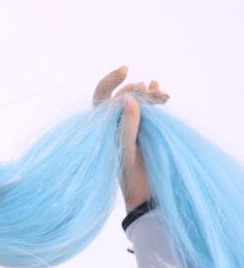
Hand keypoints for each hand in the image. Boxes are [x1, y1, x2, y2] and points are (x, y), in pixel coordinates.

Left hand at [92, 66, 169, 210]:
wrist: (147, 197)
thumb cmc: (131, 177)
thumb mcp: (128, 150)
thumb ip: (128, 125)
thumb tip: (128, 98)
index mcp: (103, 128)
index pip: (102, 96)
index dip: (111, 81)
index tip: (126, 70)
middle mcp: (115, 125)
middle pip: (124, 96)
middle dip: (138, 90)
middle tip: (152, 91)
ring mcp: (131, 127)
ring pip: (139, 101)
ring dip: (150, 94)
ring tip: (162, 94)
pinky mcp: (146, 131)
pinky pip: (150, 109)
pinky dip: (156, 100)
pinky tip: (164, 95)